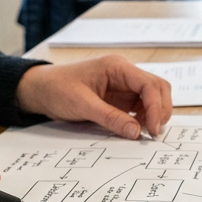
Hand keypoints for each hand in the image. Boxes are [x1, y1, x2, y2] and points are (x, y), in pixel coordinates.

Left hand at [16, 55, 172, 138]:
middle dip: (161, 110)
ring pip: (153, 98)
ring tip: (146, 133)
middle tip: (154, 133)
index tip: (152, 129)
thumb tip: (136, 132)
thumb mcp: (82, 105)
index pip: (149, 84)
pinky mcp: (120, 98)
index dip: (156, 107)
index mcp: (117, 67)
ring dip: (154, 115)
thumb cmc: (57, 89)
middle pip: (158, 88)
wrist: (40, 89)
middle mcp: (125, 74)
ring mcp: (124, 86)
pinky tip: (137, 130)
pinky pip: (141, 107)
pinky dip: (144, 119)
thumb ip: (110, 118)